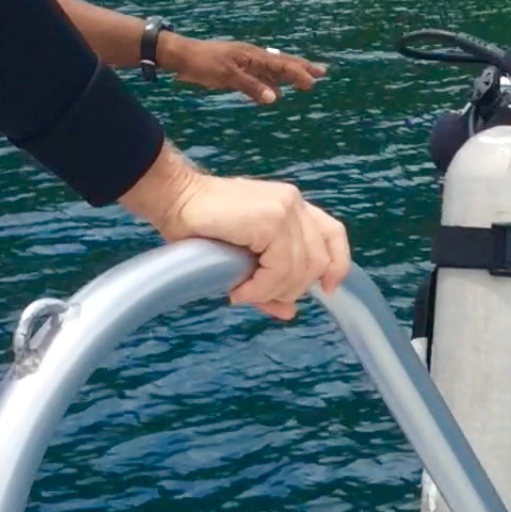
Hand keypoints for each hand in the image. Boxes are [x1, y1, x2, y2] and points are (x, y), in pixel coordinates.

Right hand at [120, 143, 350, 319]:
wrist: (173, 199)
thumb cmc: (201, 227)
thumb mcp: (243, 260)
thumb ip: (270, 283)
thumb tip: (289, 312)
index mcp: (293, 207)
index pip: (333, 235)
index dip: (337, 264)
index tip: (327, 288)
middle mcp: (295, 204)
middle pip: (317, 261)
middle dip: (290, 288)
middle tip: (256, 293)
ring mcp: (286, 209)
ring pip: (300, 269)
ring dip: (271, 291)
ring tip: (243, 292)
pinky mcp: (273, 219)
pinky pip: (280, 268)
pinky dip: (261, 287)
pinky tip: (240, 288)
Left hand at [159, 32, 326, 104]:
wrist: (181, 56)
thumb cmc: (202, 63)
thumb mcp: (226, 76)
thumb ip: (251, 87)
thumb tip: (276, 98)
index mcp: (252, 55)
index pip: (281, 65)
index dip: (298, 73)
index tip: (313, 83)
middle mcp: (253, 57)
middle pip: (283, 63)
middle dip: (303, 68)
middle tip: (323, 72)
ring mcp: (246, 64)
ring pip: (274, 70)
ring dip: (291, 75)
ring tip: (307, 80)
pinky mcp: (238, 72)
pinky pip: (262, 78)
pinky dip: (274, 83)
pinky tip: (280, 91)